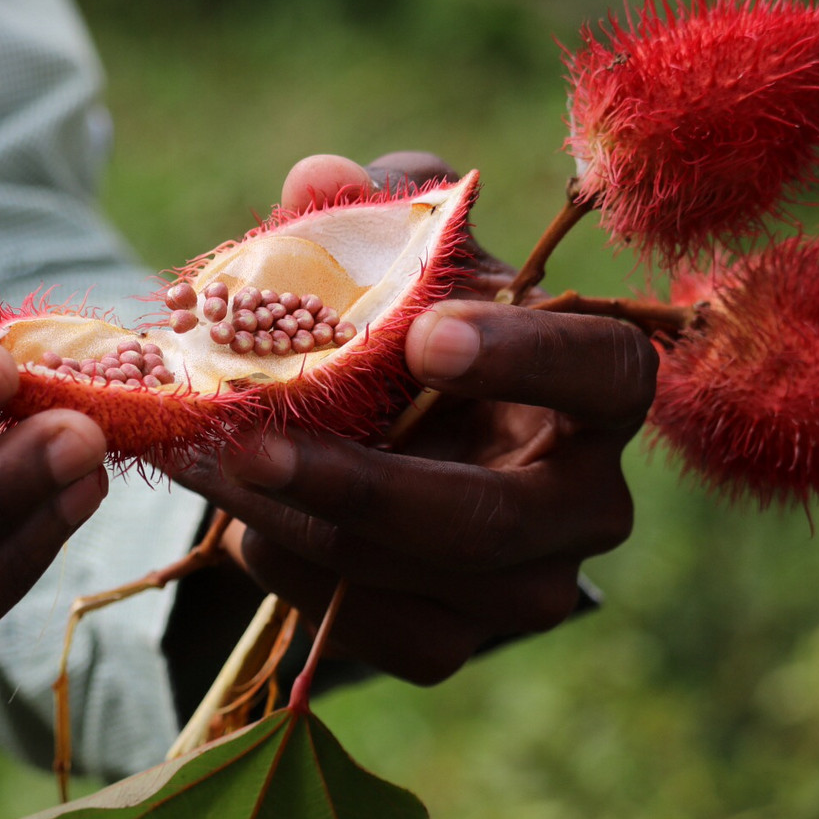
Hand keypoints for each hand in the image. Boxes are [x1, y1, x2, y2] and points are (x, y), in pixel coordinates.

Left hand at [174, 153, 654, 684]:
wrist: (390, 433)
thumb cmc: (412, 323)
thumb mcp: (398, 253)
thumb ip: (366, 210)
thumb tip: (316, 178)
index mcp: (598, 387)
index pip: (605, 372)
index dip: (527, 358)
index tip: (427, 337)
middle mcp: (586, 501)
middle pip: (490, 518)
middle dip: (360, 485)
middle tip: (252, 444)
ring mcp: (529, 587)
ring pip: (414, 577)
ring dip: (298, 525)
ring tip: (213, 465)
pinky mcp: (457, 640)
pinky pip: (373, 630)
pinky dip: (294, 577)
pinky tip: (250, 523)